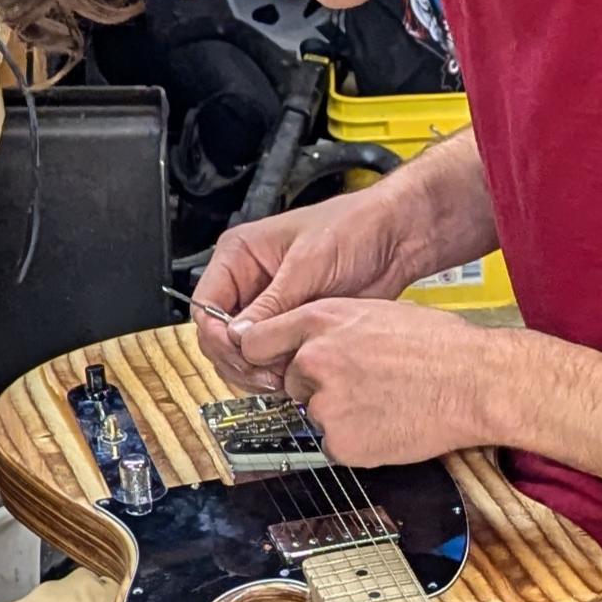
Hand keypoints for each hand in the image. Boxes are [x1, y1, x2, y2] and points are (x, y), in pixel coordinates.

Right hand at [192, 188, 425, 390]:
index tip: (240, 352)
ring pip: (243, 354)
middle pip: (219, 337)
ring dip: (258, 370)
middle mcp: (249, 284)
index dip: (216, 336)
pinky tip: (297, 373)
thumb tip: (240, 336)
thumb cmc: (354, 227)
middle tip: (265, 372)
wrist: (396, 238)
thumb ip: (273, 303)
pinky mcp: (293, 326)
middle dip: (239, 359)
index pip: (205, 306)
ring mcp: (271, 308)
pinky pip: (273, 358)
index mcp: (239, 256)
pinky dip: (280, 371)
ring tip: (284, 375)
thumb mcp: (308, 264)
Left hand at [224, 297, 511, 466]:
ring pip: (314, 415)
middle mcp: (313, 359)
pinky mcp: (338, 441)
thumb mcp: (377, 313)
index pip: (257, 340)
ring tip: (384, 404)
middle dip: (318, 388)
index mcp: (321, 320)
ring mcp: (323, 402)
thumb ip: (333, 328)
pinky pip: (334, 445)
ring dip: (340, 416)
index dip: (265, 356)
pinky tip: (388, 425)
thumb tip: (308, 343)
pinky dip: (356, 442)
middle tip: (365, 386)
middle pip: (291, 383)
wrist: (474, 383)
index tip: (268, 365)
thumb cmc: (440, 347)